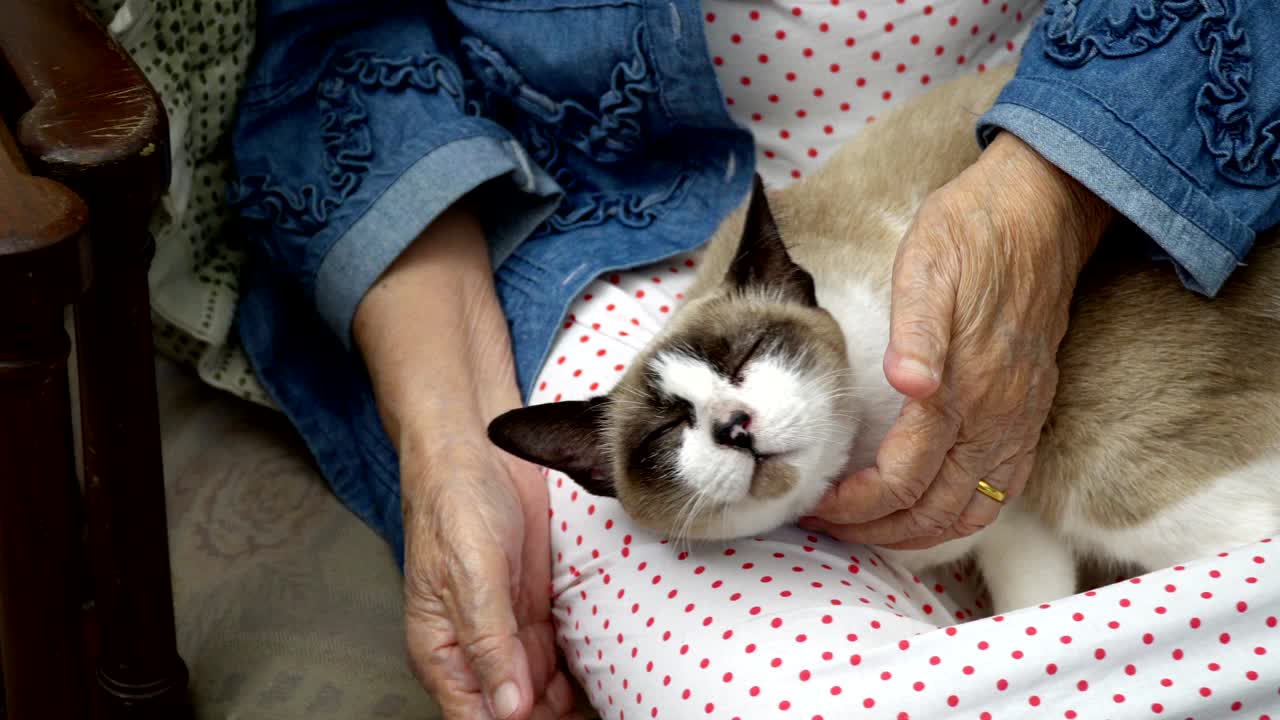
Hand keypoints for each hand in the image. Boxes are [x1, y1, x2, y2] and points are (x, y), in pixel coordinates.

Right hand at [401, 436, 576, 719]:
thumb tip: (507, 709)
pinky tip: (597, 676)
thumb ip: (488, 643)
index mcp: (441, 649)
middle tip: (590, 717)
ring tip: (602, 706)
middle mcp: (473, 645)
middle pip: (511, 708)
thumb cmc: (453, 502)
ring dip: (564, 701)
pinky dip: (573, 669)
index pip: (476, 717)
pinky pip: (555, 653)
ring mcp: (506, 626)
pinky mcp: (533, 604)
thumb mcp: (469, 576)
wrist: (476, 446)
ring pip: (538, 687)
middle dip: (546, 717)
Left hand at [802, 132, 1112, 548]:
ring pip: (971, 510)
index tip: (815, 502)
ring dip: (917, 534)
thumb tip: (909, 383)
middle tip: (827, 524)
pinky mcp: (1031, 412)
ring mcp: (1020, 419)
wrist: (1043, 209)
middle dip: (877, 530)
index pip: (904, 479)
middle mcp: (999, 416)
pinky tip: (926, 509)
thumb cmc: (971, 233)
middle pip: (935, 511)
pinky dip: (959, 516)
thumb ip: (916, 330)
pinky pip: (1001, 490)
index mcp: (965, 387)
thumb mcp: (927, 264)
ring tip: (868, 529)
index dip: (856, 503)